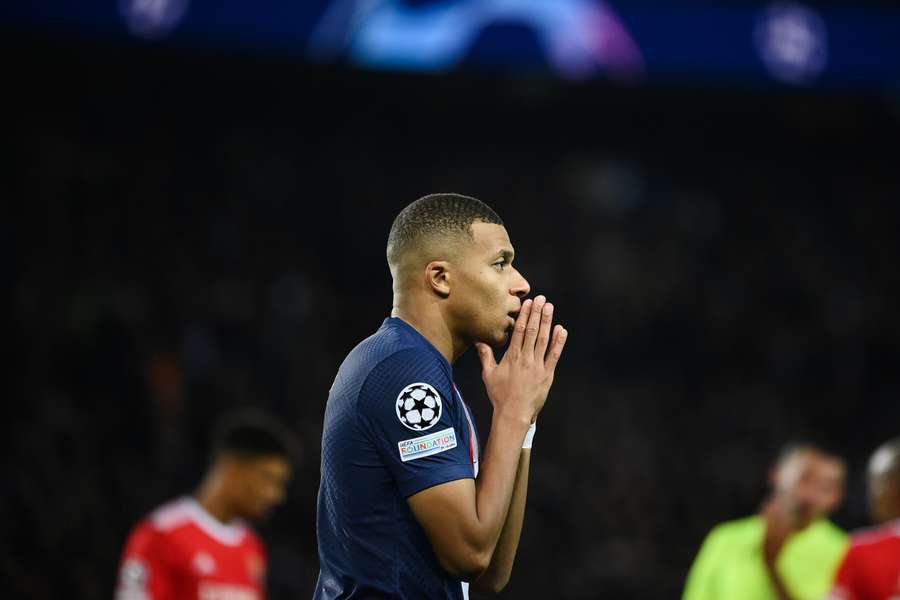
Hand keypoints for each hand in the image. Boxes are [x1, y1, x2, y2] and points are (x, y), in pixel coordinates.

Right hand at [475, 295, 567, 423]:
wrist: (514, 413)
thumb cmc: (500, 395)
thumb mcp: (489, 374)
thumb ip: (485, 356)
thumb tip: (478, 341)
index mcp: (512, 356)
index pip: (519, 331)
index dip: (524, 315)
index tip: (528, 303)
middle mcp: (525, 358)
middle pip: (532, 331)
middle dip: (536, 313)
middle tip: (541, 299)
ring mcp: (538, 365)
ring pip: (543, 340)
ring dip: (547, 322)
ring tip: (550, 308)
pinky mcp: (547, 374)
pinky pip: (554, 355)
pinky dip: (558, 342)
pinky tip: (561, 330)